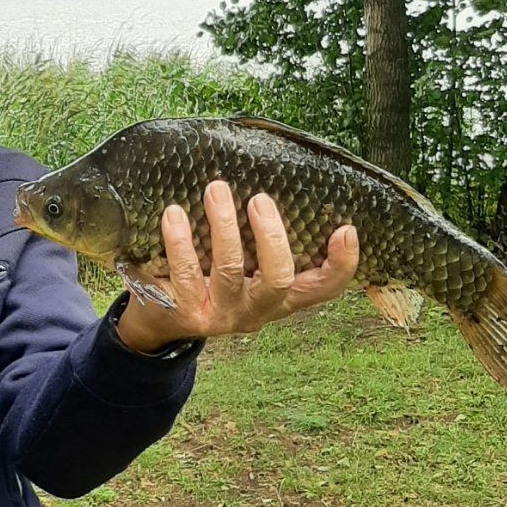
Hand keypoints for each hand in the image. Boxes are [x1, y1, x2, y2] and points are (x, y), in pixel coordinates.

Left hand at [115, 180, 358, 353]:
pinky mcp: (186, 314)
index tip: (346, 230)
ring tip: (216, 190)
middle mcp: (256, 310)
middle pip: (279, 280)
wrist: (160, 322)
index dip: (341, 265)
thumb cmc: (208, 279)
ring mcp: (222, 315)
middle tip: (259, 198)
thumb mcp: (244, 268)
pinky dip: (179, 242)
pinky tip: (173, 215)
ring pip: (231, 271)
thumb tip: (274, 184)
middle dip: (271, 236)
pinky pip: (185, 274)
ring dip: (224, 227)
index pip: (322, 288)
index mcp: (279, 298)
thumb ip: (261, 243)